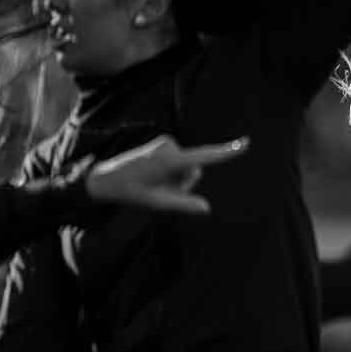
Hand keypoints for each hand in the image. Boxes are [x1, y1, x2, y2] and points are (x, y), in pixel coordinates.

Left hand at [84, 136, 247, 214]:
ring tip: (153, 183)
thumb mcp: (157, 202)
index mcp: (168, 160)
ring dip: (176, 179)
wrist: (105, 177)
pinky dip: (172, 172)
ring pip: (187, 167)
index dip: (226, 151)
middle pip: (193, 170)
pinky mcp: (164, 144)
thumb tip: (206, 208)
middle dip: (183, 183)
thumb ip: (183, 204)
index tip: (246, 143)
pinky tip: (153, 176)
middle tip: (158, 189)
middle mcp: (169, 147)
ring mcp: (166, 144)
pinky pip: (180, 162)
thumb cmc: (130, 190)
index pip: (204, 157)